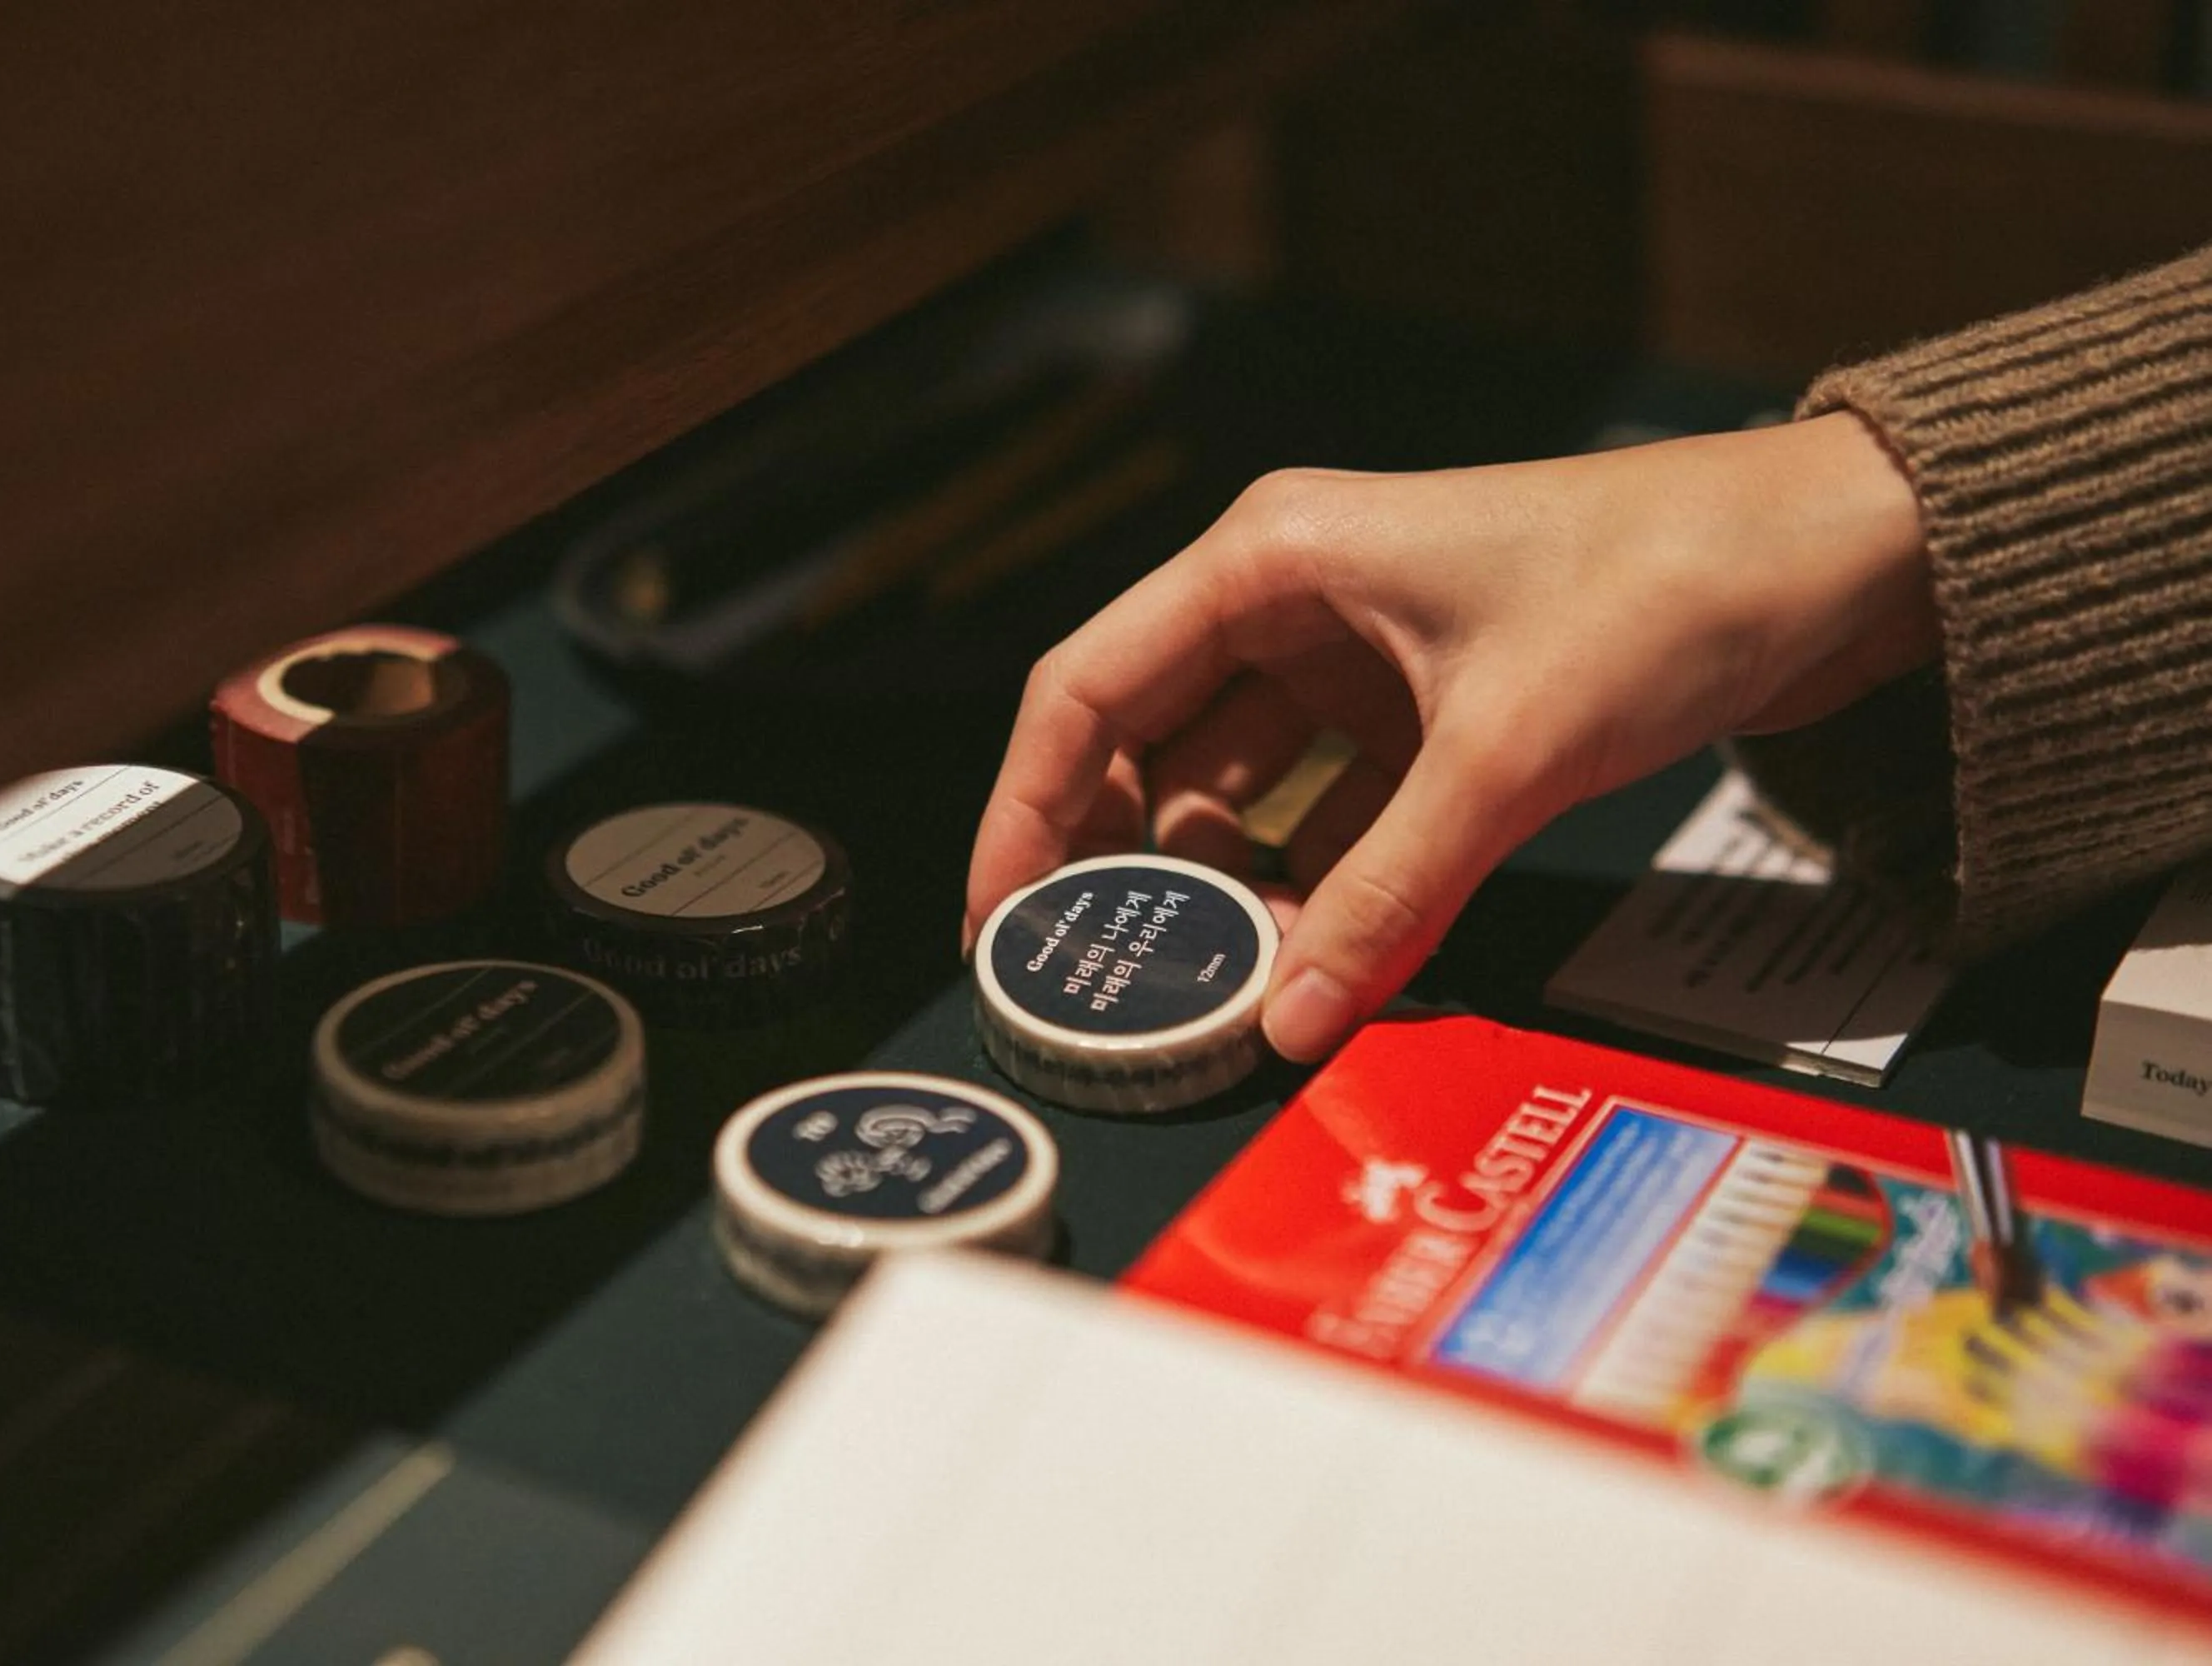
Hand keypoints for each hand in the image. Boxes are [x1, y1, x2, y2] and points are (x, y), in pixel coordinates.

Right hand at [963, 413, 1933, 1061]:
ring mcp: (1355, 655)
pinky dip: (1309, 879)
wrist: (1831, 554)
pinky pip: (1324, 808)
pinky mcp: (1419, 707)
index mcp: (1269, 560)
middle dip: (1118, 861)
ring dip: (1223, 883)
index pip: (1086, 689)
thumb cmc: (1665, 590)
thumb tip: (1286, 1023)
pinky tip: (1306, 957)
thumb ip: (1386, 896)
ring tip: (1212, 987)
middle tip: (1097, 980)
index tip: (995, 926)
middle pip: (1144, 742)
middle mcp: (1289, 598)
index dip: (1022, 812)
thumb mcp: (1505, 756)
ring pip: (1233, 785)